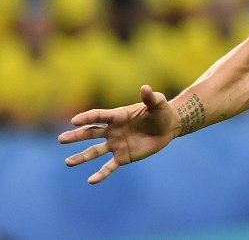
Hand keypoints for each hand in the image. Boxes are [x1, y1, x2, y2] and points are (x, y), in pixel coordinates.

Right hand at [58, 85, 176, 183]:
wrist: (168, 127)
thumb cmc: (161, 111)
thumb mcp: (158, 102)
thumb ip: (150, 97)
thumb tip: (145, 87)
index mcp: (117, 116)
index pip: (98, 116)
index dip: (87, 117)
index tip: (74, 121)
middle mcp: (112, 130)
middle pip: (90, 133)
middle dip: (76, 136)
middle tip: (61, 139)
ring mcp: (116, 144)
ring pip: (94, 152)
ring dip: (81, 157)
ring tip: (68, 162)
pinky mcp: (123, 157)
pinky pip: (109, 167)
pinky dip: (100, 174)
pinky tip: (91, 181)